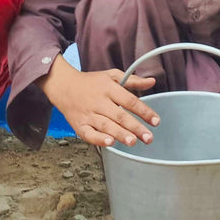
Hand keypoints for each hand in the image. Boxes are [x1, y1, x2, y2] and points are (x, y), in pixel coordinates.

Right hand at [40, 58, 159, 147]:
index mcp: (109, 88)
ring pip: (106, 126)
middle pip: (119, 116)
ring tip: (133, 142)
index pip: (130, 101)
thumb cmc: (92, 82)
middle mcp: (99, 102)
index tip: (156, 121)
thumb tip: (152, 81)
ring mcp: (89, 114)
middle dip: (135, 128)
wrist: (64, 86)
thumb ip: (133, 80)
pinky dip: (99, 139)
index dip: (144, 111)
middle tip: (148, 138)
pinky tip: (110, 143)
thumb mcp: (112, 75)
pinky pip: (89, 134)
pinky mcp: (79, 125)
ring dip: (120, 135)